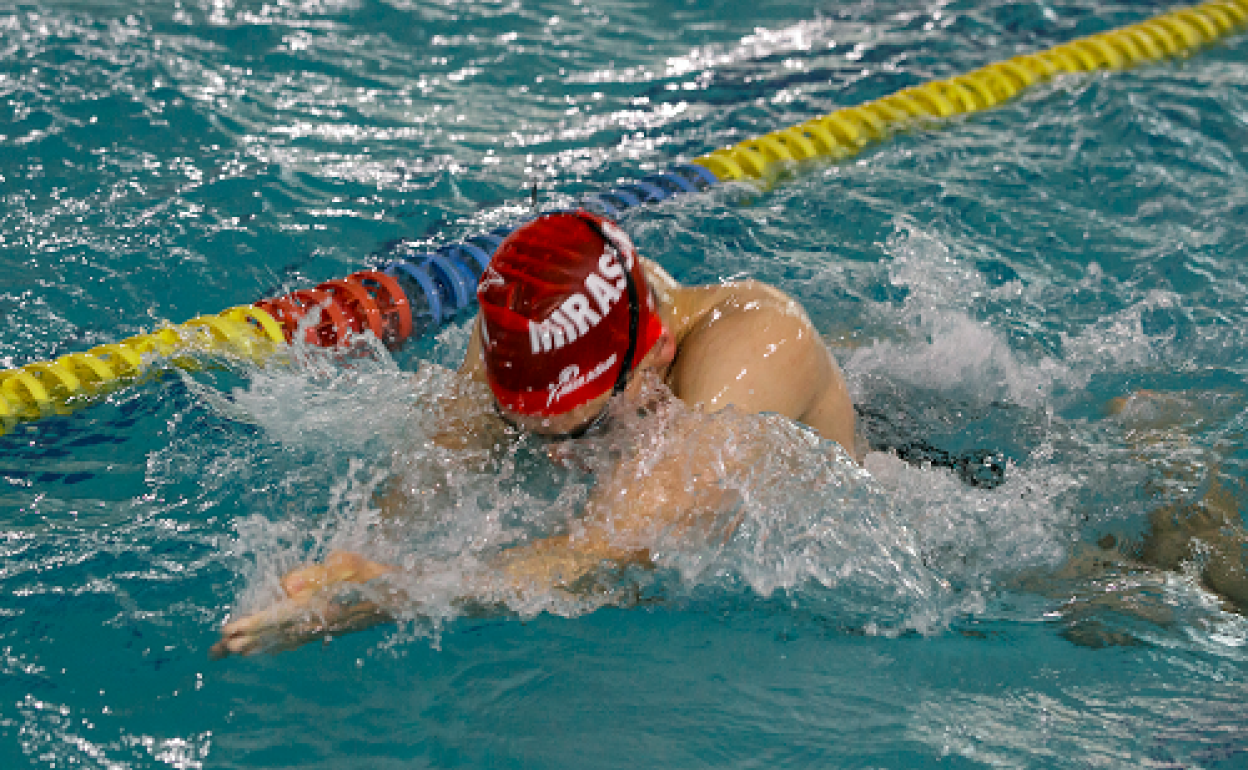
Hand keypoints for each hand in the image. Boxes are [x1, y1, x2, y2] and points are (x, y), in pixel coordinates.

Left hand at [210, 551, 395, 658]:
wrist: (409, 596)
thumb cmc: (382, 575)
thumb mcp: (353, 565)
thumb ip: (320, 574)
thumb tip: (287, 586)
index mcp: (325, 608)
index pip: (279, 617)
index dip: (253, 624)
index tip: (228, 631)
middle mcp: (322, 623)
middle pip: (276, 634)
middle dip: (247, 641)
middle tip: (216, 651)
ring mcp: (328, 628)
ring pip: (285, 639)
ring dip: (259, 645)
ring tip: (234, 652)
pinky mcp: (333, 628)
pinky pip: (299, 639)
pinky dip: (279, 643)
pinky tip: (271, 646)